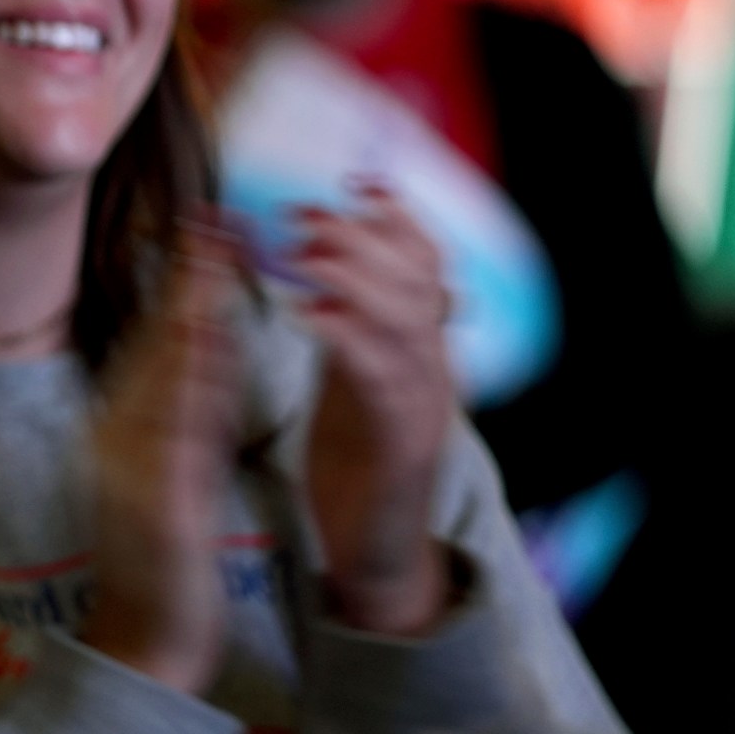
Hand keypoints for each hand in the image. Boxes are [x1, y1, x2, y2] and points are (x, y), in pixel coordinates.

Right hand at [79, 219, 246, 693]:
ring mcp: (129, 471)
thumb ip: (189, 408)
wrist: (144, 640)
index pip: (159, 344)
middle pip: (156, 349)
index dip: (183, 282)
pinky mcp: (153, 505)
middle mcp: (117, 439)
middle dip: (185, 282)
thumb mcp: (174, 469)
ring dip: (186, 321)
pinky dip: (189, 392)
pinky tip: (208, 358)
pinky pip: (174, 438)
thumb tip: (207, 339)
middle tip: (213, 221)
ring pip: (163, 383)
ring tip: (212, 267)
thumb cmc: (164, 555)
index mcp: (125, 429)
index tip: (207, 224)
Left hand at [290, 182, 456, 634]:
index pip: (426, 265)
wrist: (374, 553)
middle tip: (305, 214)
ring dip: (353, 275)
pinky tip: (308, 315)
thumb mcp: (350, 382)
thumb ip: (348, 327)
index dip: (398, 218)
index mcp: (418, 350)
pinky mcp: (403, 446)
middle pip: (418, 280)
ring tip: (302, 251)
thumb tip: (327, 262)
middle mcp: (432, 369)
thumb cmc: (355, 466)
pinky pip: (383, 380)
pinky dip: (348, 339)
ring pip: (407, 320)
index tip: (357, 180)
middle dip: (363, 236)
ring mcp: (424, 407)